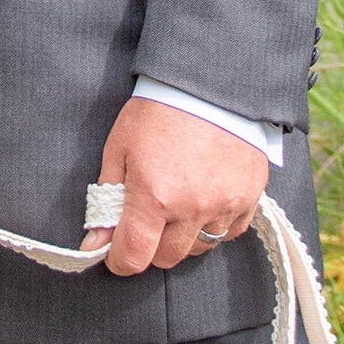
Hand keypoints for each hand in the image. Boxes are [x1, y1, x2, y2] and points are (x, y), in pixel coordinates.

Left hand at [81, 96, 268, 272]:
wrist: (210, 83)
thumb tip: (94, 242)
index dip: (119, 260)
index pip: (133, 258)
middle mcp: (191, 208)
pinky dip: (215, 225)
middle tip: (146, 219)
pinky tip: (205, 200)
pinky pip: (229, 232)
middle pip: (167, 258)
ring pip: (199, 248)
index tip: (114, 251)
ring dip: (183, 237)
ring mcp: (224, 205)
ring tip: (177, 204)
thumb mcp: (120, 147)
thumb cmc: (159, 111)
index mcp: (153, 196)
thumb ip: (107, 199)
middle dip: (150, 246)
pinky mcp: (249, 198)